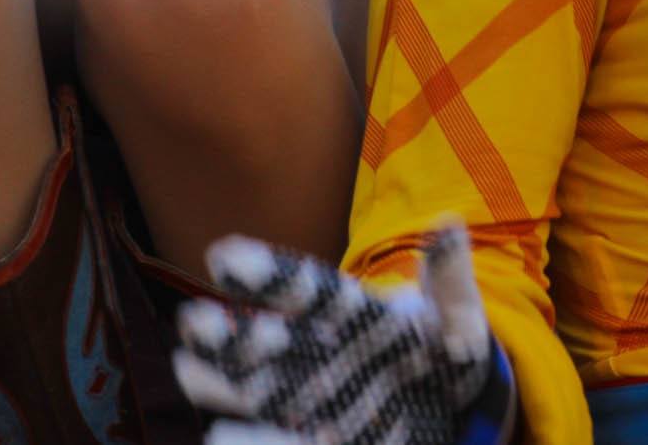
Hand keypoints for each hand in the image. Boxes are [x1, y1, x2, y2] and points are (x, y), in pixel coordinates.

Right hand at [173, 221, 512, 444]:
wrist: (450, 407)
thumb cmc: (447, 354)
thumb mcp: (459, 320)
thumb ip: (449, 282)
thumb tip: (449, 224)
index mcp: (350, 314)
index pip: (306, 289)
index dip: (270, 274)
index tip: (224, 255)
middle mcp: (318, 354)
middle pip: (270, 341)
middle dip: (233, 333)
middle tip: (195, 321)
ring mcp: (310, 401)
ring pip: (259, 388)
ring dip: (224, 381)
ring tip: (188, 371)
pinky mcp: (315, 437)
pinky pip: (282, 435)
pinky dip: (253, 437)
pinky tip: (220, 434)